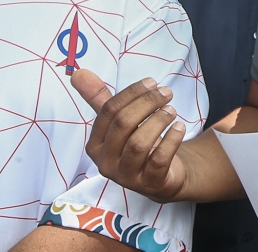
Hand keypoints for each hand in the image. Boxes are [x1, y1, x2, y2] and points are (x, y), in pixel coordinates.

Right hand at [71, 69, 188, 202]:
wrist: (161, 176)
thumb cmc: (136, 142)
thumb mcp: (118, 122)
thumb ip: (99, 99)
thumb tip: (78, 72)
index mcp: (95, 145)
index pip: (109, 112)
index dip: (132, 93)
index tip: (152, 82)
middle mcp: (106, 163)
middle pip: (124, 124)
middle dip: (147, 103)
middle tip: (167, 93)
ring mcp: (127, 177)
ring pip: (139, 143)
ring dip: (159, 120)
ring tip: (172, 110)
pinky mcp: (149, 184)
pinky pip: (158, 160)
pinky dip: (171, 140)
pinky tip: (179, 127)